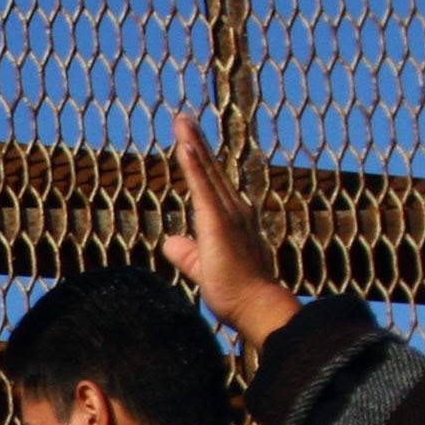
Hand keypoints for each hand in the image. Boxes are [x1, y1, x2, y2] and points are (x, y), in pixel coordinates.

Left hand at [161, 110, 300, 346]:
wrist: (256, 306)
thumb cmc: (235, 291)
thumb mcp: (202, 267)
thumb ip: (186, 253)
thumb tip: (169, 242)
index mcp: (230, 219)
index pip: (210, 184)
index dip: (199, 161)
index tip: (188, 140)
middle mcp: (234, 211)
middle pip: (210, 170)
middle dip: (195, 142)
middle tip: (182, 118)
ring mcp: (230, 215)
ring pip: (207, 174)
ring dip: (194, 146)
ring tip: (182, 122)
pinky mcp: (221, 224)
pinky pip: (204, 190)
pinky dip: (195, 168)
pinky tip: (187, 148)